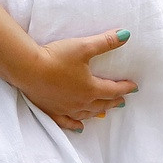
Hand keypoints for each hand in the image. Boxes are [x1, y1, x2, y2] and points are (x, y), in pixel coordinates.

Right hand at [15, 29, 138, 130]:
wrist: (28, 69)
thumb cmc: (57, 57)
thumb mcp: (84, 46)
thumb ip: (106, 42)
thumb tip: (126, 35)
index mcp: (90, 88)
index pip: (113, 89)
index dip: (125, 88)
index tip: (134, 87)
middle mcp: (81, 102)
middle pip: (102, 104)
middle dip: (113, 101)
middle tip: (122, 100)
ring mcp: (66, 109)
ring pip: (87, 114)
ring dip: (98, 112)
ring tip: (104, 111)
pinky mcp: (51, 111)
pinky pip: (67, 122)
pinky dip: (75, 125)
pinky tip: (80, 127)